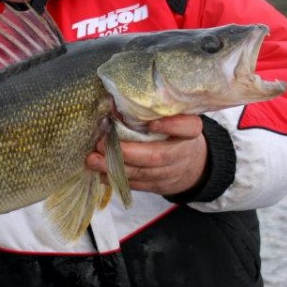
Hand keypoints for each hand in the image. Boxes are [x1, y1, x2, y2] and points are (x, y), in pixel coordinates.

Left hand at [86, 114, 207, 196]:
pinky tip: (100, 172)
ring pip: (143, 173)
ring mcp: (171, 172)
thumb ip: (153, 111)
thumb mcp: (173, 118)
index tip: (152, 123)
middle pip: (157, 155)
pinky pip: (138, 184)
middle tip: (102, 143)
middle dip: (128, 151)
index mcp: (189, 131)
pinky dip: (117, 178)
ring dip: (115, 166)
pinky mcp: (159, 186)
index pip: (189, 128)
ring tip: (93, 159)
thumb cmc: (174, 133)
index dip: (172, 126)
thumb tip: (112, 100)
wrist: (193, 166)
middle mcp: (182, 153)